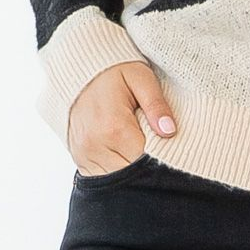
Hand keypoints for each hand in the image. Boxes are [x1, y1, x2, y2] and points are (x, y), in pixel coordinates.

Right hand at [67, 60, 177, 176]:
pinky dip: (117, 170)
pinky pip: (102, 176)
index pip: (145, 159)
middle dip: (147, 166)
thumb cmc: (115, 72)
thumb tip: (170, 131)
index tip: (170, 145)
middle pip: (131, 173)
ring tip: (139, 146)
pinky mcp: (79, 159)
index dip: (162, 156)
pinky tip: (124, 153)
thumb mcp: (141, 78)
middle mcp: (95, 145)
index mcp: (114, 127)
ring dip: (132, 170)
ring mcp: (84, 154)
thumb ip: (156, 105)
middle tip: (158, 146)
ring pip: (117, 179)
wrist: (78, 70)